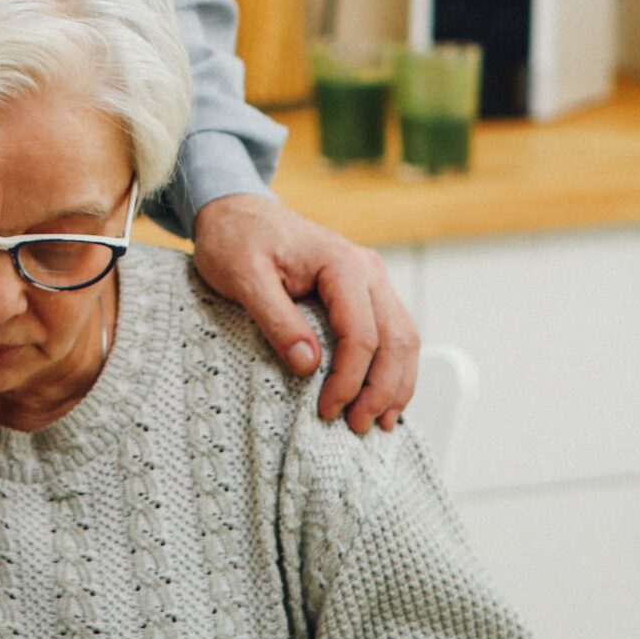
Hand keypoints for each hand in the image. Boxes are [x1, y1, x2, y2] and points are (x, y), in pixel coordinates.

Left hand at [193, 191, 417, 432]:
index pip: (360, 334)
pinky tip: (382, 392)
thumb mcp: (243, 277)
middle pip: (395, 339)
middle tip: (359, 427)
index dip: (349, 380)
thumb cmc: (236, 240)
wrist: (236, 211)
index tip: (327, 410)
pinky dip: (393, 364)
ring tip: (380, 421)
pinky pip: (391, 329)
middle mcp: (367, 268)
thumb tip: (308, 364)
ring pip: (403, 336)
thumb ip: (277, 319)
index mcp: (341, 263)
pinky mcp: (364, 289)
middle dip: (382, 389)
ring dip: (396, 382)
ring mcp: (370, 277)